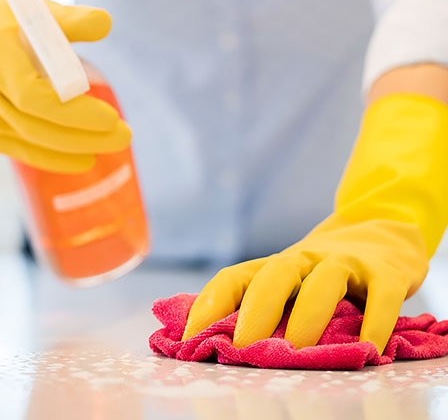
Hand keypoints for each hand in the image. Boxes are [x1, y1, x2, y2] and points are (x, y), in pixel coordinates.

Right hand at [0, 0, 130, 171]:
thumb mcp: (32, 6)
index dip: (73, 113)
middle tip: (124, 136)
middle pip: (35, 126)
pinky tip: (81, 160)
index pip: (34, 97)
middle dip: (83, 136)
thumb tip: (105, 24)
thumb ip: (69, 18)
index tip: (110, 118)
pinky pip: (16, 149)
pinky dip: (50, 158)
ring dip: (72, 149)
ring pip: (27, 142)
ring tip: (111, 146)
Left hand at [183, 93, 447, 353]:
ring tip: (299, 348)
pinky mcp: (386, 273)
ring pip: (325, 281)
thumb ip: (264, 303)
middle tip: (244, 345)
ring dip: (310, 313)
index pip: (235, 276)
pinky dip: (376, 321)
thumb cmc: (326, 268)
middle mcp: (307, 259)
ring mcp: (347, 263)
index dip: (210, 304)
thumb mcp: (292, 280)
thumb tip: (214, 342)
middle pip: (277, 274)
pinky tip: (369, 348)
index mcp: (278, 265)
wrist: (382, 228)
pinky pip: (381, 296)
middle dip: (258, 308)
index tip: (191, 338)